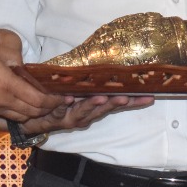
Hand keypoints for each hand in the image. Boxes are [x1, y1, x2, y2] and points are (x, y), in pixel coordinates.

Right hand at [0, 41, 54, 121]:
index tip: (64, 98)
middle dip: (48, 109)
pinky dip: (17, 113)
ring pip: (20, 117)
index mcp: (7, 85)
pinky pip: (6, 116)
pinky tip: (19, 104)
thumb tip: (24, 66)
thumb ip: (14, 57)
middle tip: (57, 103)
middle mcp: (2, 102)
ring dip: (33, 113)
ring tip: (41, 105)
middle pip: (32, 112)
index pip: (39, 100)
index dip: (54, 101)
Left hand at [20, 95, 151, 135]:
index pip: (118, 105)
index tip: (149, 97)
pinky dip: (63, 105)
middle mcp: (86, 116)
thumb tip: (111, 68)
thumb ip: (94, 86)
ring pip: (84, 111)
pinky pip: (59, 109)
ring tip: (100, 98)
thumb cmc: (62, 104)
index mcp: (95, 108)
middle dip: (115, 104)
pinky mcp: (54, 115)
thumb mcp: (81, 94)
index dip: (133, 102)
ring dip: (93, 105)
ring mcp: (70, 117)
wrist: (36, 118)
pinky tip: (67, 98)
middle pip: (104, 109)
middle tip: (126, 98)